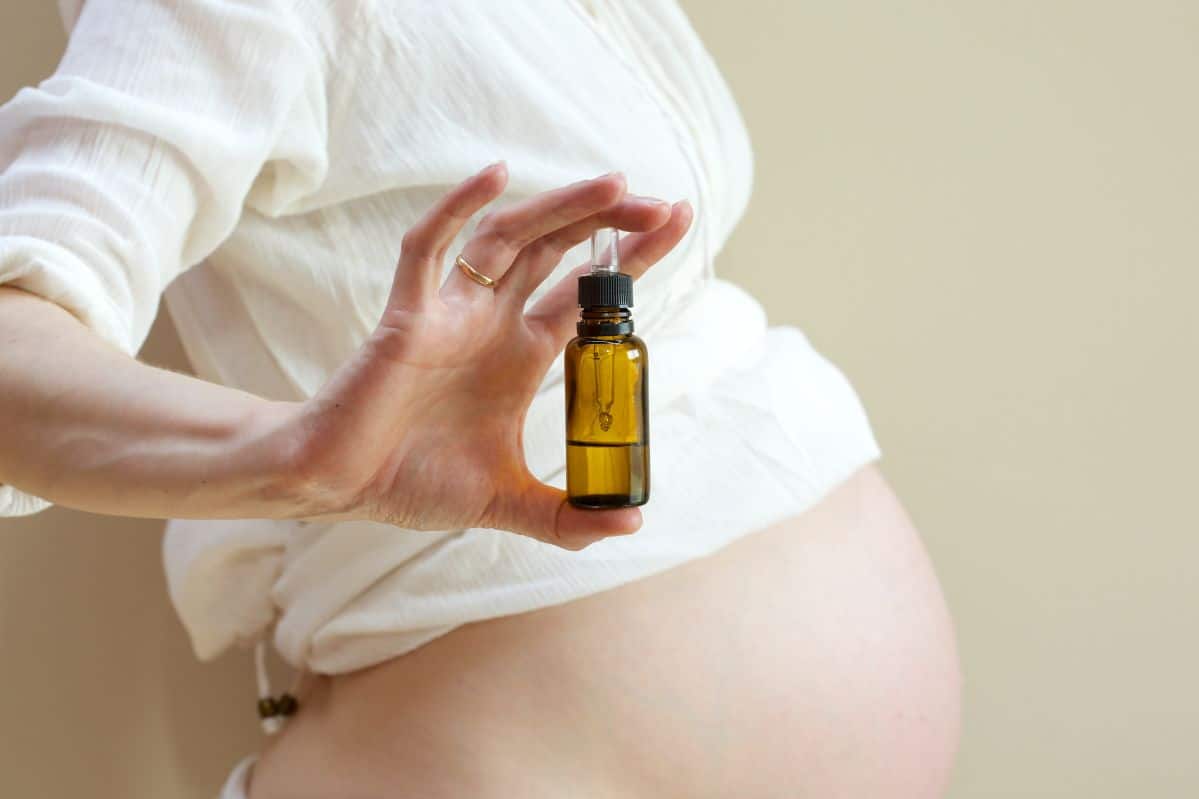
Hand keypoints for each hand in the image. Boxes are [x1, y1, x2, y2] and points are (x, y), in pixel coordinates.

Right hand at [284, 163, 692, 548]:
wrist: (342, 489)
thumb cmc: (413, 484)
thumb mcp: (509, 503)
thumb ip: (567, 519)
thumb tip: (632, 526)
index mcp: (520, 354)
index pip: (585, 294)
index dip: (631, 259)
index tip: (677, 223)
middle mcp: (491, 322)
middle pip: (558, 250)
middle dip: (610, 223)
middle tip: (664, 205)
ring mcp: (451, 312)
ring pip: (510, 238)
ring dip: (560, 208)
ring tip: (616, 184)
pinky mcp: (407, 316)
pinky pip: (429, 249)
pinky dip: (458, 209)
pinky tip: (495, 175)